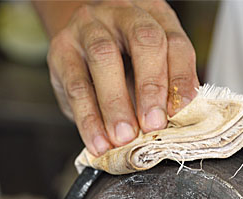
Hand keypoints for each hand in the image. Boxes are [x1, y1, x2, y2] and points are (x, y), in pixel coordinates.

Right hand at [45, 0, 198, 155]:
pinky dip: (88, 117)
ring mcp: (90, 27)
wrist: (84, 42)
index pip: (176, 44)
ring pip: (104, 57)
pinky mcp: (61, 49)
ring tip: (123, 137)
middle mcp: (124, 14)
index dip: (180, 79)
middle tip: (153, 125)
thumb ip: (168, 87)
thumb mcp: (156, 65)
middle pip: (144, 41)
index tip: (179, 113)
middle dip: (150, 87)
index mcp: (157, 17)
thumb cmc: (130, 59)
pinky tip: (98, 140)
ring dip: (116, 104)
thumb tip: (177, 122)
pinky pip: (76, 84)